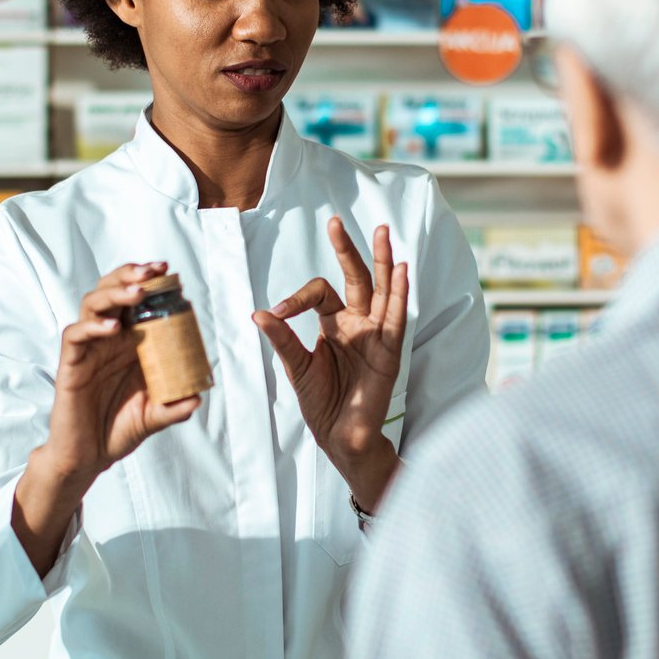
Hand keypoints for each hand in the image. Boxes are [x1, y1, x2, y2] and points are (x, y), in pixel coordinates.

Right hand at [44, 263, 203, 480]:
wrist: (89, 457)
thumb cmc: (118, 430)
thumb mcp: (154, 416)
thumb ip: (174, 407)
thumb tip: (198, 397)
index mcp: (128, 344)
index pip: (136, 302)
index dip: (150, 283)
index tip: (170, 274)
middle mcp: (107, 340)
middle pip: (111, 291)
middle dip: (131, 275)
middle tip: (154, 271)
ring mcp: (88, 350)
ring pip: (92, 305)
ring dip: (114, 293)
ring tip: (137, 291)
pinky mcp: (71, 365)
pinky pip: (75, 336)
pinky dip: (93, 327)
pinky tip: (112, 328)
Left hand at [254, 218, 408, 510]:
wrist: (339, 437)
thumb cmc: (321, 401)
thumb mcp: (296, 366)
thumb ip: (282, 339)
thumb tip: (258, 313)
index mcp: (334, 323)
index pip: (320, 292)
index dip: (297, 297)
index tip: (278, 312)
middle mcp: (357, 323)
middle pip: (356, 278)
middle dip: (348, 250)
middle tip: (336, 221)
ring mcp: (375, 335)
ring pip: (381, 290)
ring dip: (382, 261)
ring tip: (382, 231)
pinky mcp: (389, 352)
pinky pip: (395, 318)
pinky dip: (399, 294)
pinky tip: (400, 270)